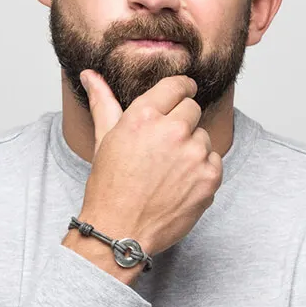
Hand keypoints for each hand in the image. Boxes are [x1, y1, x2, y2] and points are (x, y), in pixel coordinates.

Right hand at [75, 69, 223, 258]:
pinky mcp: (209, 178)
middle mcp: (171, 131)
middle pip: (192, 109)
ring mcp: (193, 155)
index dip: (181, 89)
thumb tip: (91, 75)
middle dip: (181, 122)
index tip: (183, 93)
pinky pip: (214, 161)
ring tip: (168, 170)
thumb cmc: (110, 186)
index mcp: (144, 116)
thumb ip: (103, 101)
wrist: (120, 231)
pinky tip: (179, 183)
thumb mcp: (104, 139)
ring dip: (191, 148)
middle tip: (164, 145)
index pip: (177, 85)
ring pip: (203, 137)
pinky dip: (201, 170)